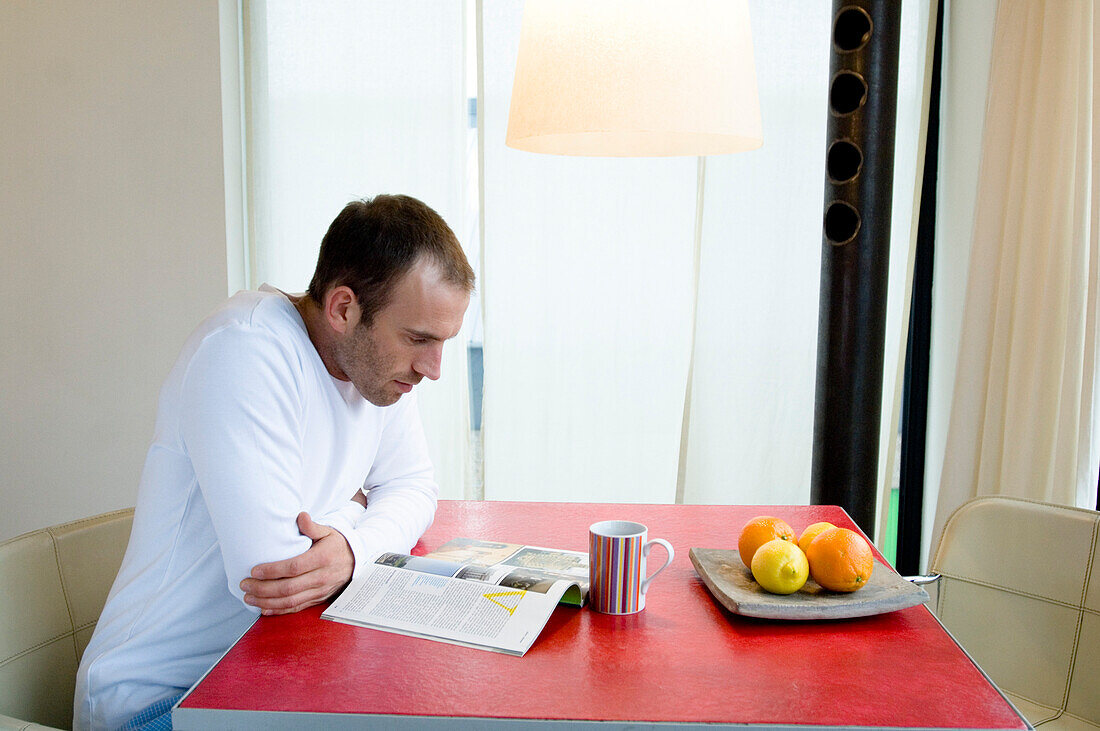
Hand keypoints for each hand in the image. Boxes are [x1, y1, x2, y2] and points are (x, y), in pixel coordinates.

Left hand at [240, 512, 354, 615]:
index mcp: (322, 558)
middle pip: (289, 588)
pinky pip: (297, 608)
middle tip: (245, 585)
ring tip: (249, 598)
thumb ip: (312, 526)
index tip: (254, 570)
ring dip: (267, 601)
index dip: (273, 571)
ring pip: (290, 601)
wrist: (356, 561)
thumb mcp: (328, 532)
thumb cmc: (337, 545)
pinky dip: (279, 611)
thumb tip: (300, 516)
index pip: (294, 567)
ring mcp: (320, 591)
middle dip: (263, 589)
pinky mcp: (318, 599)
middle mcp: (321, 577)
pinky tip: (264, 609)